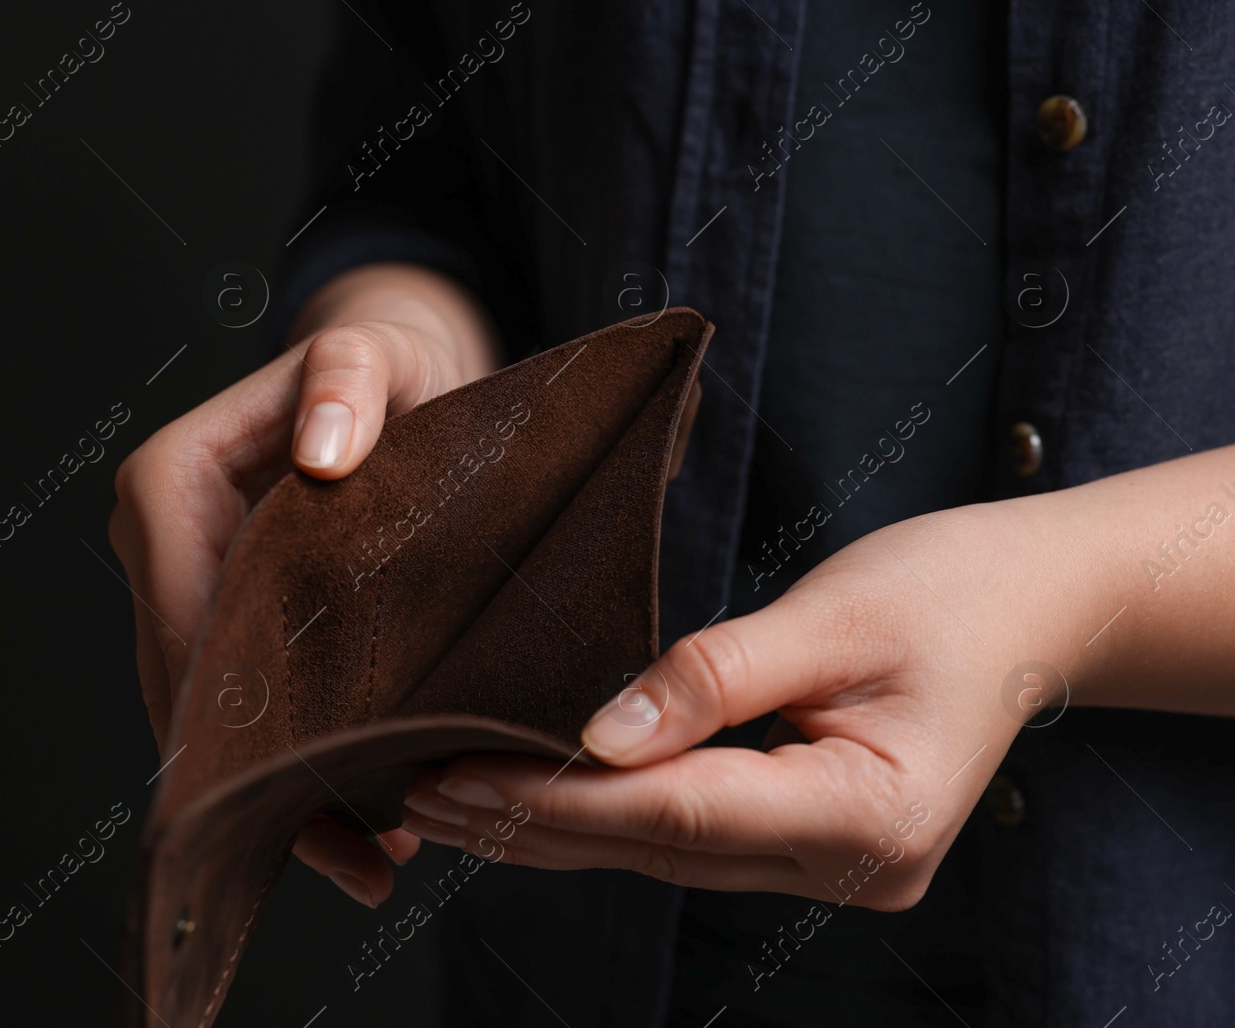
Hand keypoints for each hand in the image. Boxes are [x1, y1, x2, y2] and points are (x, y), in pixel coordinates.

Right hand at [110, 263, 498, 906]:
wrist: (398, 368)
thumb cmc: (387, 360)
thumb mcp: (376, 353)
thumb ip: (347, 382)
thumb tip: (322, 453)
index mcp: (168, 481)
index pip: (189, 616)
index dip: (245, 706)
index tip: (317, 776)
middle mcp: (156, 540)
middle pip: (193, 685)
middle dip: (267, 777)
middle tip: (359, 858)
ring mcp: (183, 584)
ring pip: (216, 714)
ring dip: (285, 793)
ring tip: (369, 864)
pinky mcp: (223, 615)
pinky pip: (243, 703)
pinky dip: (294, 766)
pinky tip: (356, 828)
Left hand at [400, 493, 1124, 907]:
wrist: (1041, 605)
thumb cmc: (951, 591)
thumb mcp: (835, 616)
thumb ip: (715, 676)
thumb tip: (598, 733)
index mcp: (868, 816)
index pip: (678, 813)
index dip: (561, 799)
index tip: (460, 776)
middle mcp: (852, 867)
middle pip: (660, 850)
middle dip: (534, 825)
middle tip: (419, 793)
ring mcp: (839, 869)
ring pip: (667, 856)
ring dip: (558, 830)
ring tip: (454, 802)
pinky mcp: (820, 846)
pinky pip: (694, 840)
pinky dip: (612, 819)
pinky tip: (544, 800)